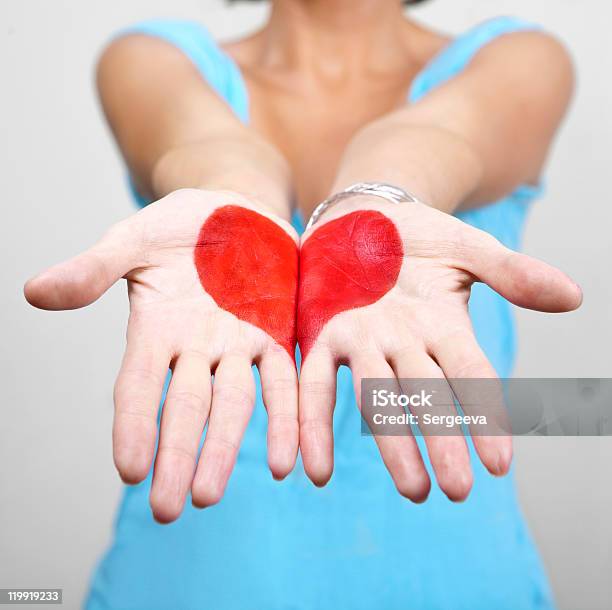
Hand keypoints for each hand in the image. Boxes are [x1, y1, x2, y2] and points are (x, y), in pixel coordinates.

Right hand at [25, 188, 298, 521]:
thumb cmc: (178, 227)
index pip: (138, 386)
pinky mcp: (278, 336)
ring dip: (226, 449)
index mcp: (157, 328)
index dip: (133, 425)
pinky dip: (288, 420)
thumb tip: (34, 292)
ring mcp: (238, 346)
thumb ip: (94, 268)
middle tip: (171, 509)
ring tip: (214, 494)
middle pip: (186, 409)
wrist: (236, 210)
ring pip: (234, 405)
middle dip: (179, 456)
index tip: (129, 469)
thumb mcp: (134, 239)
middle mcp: (196, 348)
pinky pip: (286, 383)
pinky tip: (289, 462)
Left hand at [297, 197, 581, 501]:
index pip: (471, 376)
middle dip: (441, 441)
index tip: (500, 464)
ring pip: (377, 395)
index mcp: (443, 326)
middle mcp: (404, 342)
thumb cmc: (420, 237)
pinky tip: (315, 468)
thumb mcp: (467, 248)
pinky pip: (317, 383)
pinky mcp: (323, 334)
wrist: (365, 215)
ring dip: (392, 442)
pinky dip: (315, 423)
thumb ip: (512, 272)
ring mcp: (363, 340)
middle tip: (453, 491)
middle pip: (425, 396)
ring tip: (410, 489)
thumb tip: (574, 296)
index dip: (486, 417)